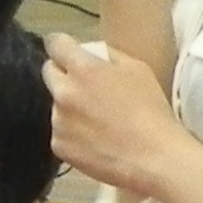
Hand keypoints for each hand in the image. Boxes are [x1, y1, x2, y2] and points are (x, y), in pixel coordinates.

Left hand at [43, 32, 190, 198]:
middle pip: (49, 73)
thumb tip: (90, 52)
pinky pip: (60, 132)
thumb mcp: (138, 69)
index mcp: (83, 70)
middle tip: (85, 86)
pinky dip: (72, 133)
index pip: (55, 44)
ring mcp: (59, 122)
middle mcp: (64, 93)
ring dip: (68, 106)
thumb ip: (108, 55)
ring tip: (97, 120)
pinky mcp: (59, 146)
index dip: (61, 45)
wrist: (154, 159)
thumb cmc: (151, 112)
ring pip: (55, 105)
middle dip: (63, 74)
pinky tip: (95, 140)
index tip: (65, 49)